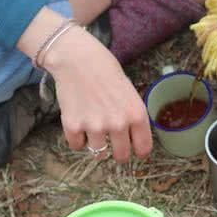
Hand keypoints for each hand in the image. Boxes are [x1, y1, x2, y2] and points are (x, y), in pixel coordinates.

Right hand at [43, 27, 152, 161]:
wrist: (77, 59)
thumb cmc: (107, 72)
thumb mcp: (130, 93)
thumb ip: (133, 116)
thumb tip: (135, 140)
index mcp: (136, 115)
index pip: (143, 149)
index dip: (138, 151)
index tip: (134, 150)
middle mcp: (118, 124)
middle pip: (121, 157)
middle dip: (118, 152)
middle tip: (113, 144)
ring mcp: (94, 126)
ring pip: (98, 154)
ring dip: (96, 144)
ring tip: (93, 127)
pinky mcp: (73, 126)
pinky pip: (76, 145)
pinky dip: (77, 137)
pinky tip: (79, 121)